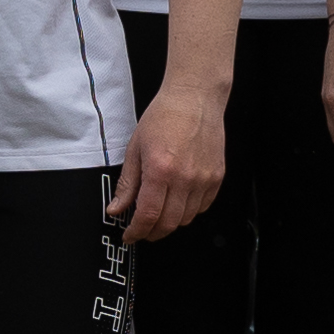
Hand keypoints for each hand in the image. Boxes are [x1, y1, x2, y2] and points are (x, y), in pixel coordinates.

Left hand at [113, 82, 226, 243]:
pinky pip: (202, 207)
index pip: (148, 215)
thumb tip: (117, 209)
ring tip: (159, 214)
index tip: (130, 235)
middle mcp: (185, 178)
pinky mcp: (217, 177)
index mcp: (160, 170)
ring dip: (170, 223)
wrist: (194, 98)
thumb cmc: (164, 116)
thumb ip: (127, 184)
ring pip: (186, 218)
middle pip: (169, 223)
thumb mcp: (136, 148)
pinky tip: (178, 202)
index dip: (137, 231)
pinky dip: (188, 211)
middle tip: (142, 231)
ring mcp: (204, 179)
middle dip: (152, 233)